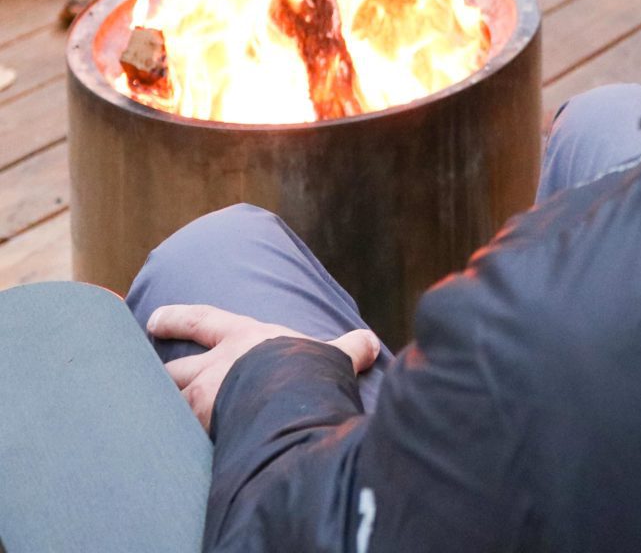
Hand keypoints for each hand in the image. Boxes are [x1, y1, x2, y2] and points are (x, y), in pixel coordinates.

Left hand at [148, 304, 379, 430]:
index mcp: (243, 339)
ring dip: (158, 411)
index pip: (203, 321)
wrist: (289, 403)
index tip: (154, 319)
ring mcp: (203, 401)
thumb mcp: (332, 355)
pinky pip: (175, 437)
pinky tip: (162, 452)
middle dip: (158, 374)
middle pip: (174, 369)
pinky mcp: (200, 433)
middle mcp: (215, 367)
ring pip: (166, 404)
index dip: (178, 318)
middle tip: (139, 377)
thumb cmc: (309, 372)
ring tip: (147, 421)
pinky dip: (167, 442)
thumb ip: (349, 348)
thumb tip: (371, 343)